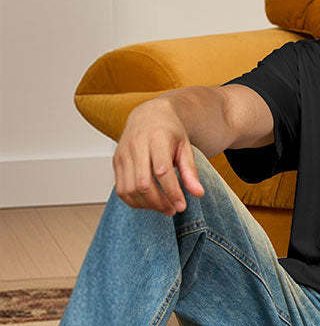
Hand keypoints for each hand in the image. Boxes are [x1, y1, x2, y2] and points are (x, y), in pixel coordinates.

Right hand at [113, 98, 204, 215]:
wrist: (148, 116)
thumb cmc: (169, 132)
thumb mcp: (185, 147)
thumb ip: (190, 171)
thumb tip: (198, 194)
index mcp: (157, 139)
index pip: (162, 171)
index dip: (172, 192)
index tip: (182, 206)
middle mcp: (136, 146)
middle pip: (143, 183)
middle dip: (159, 202)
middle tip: (173, 210)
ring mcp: (123, 154)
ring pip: (129, 189)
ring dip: (147, 205)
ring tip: (163, 207)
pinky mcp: (115, 162)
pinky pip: (121, 189)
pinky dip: (134, 201)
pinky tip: (149, 203)